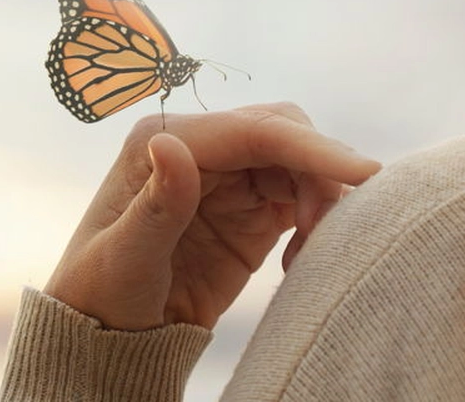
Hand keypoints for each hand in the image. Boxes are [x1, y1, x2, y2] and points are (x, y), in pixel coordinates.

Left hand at [44, 103, 379, 330]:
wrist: (111, 335)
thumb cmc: (101, 295)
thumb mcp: (123, 259)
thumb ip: (156, 206)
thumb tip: (169, 143)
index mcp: (163, 141)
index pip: (252, 130)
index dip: (311, 147)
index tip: (363, 173)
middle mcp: (199, 147)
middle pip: (285, 133)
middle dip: (319, 171)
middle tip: (324, 229)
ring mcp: (228, 177)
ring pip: (300, 163)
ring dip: (321, 199)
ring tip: (306, 255)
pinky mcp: (251, 210)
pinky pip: (303, 197)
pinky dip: (317, 222)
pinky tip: (298, 262)